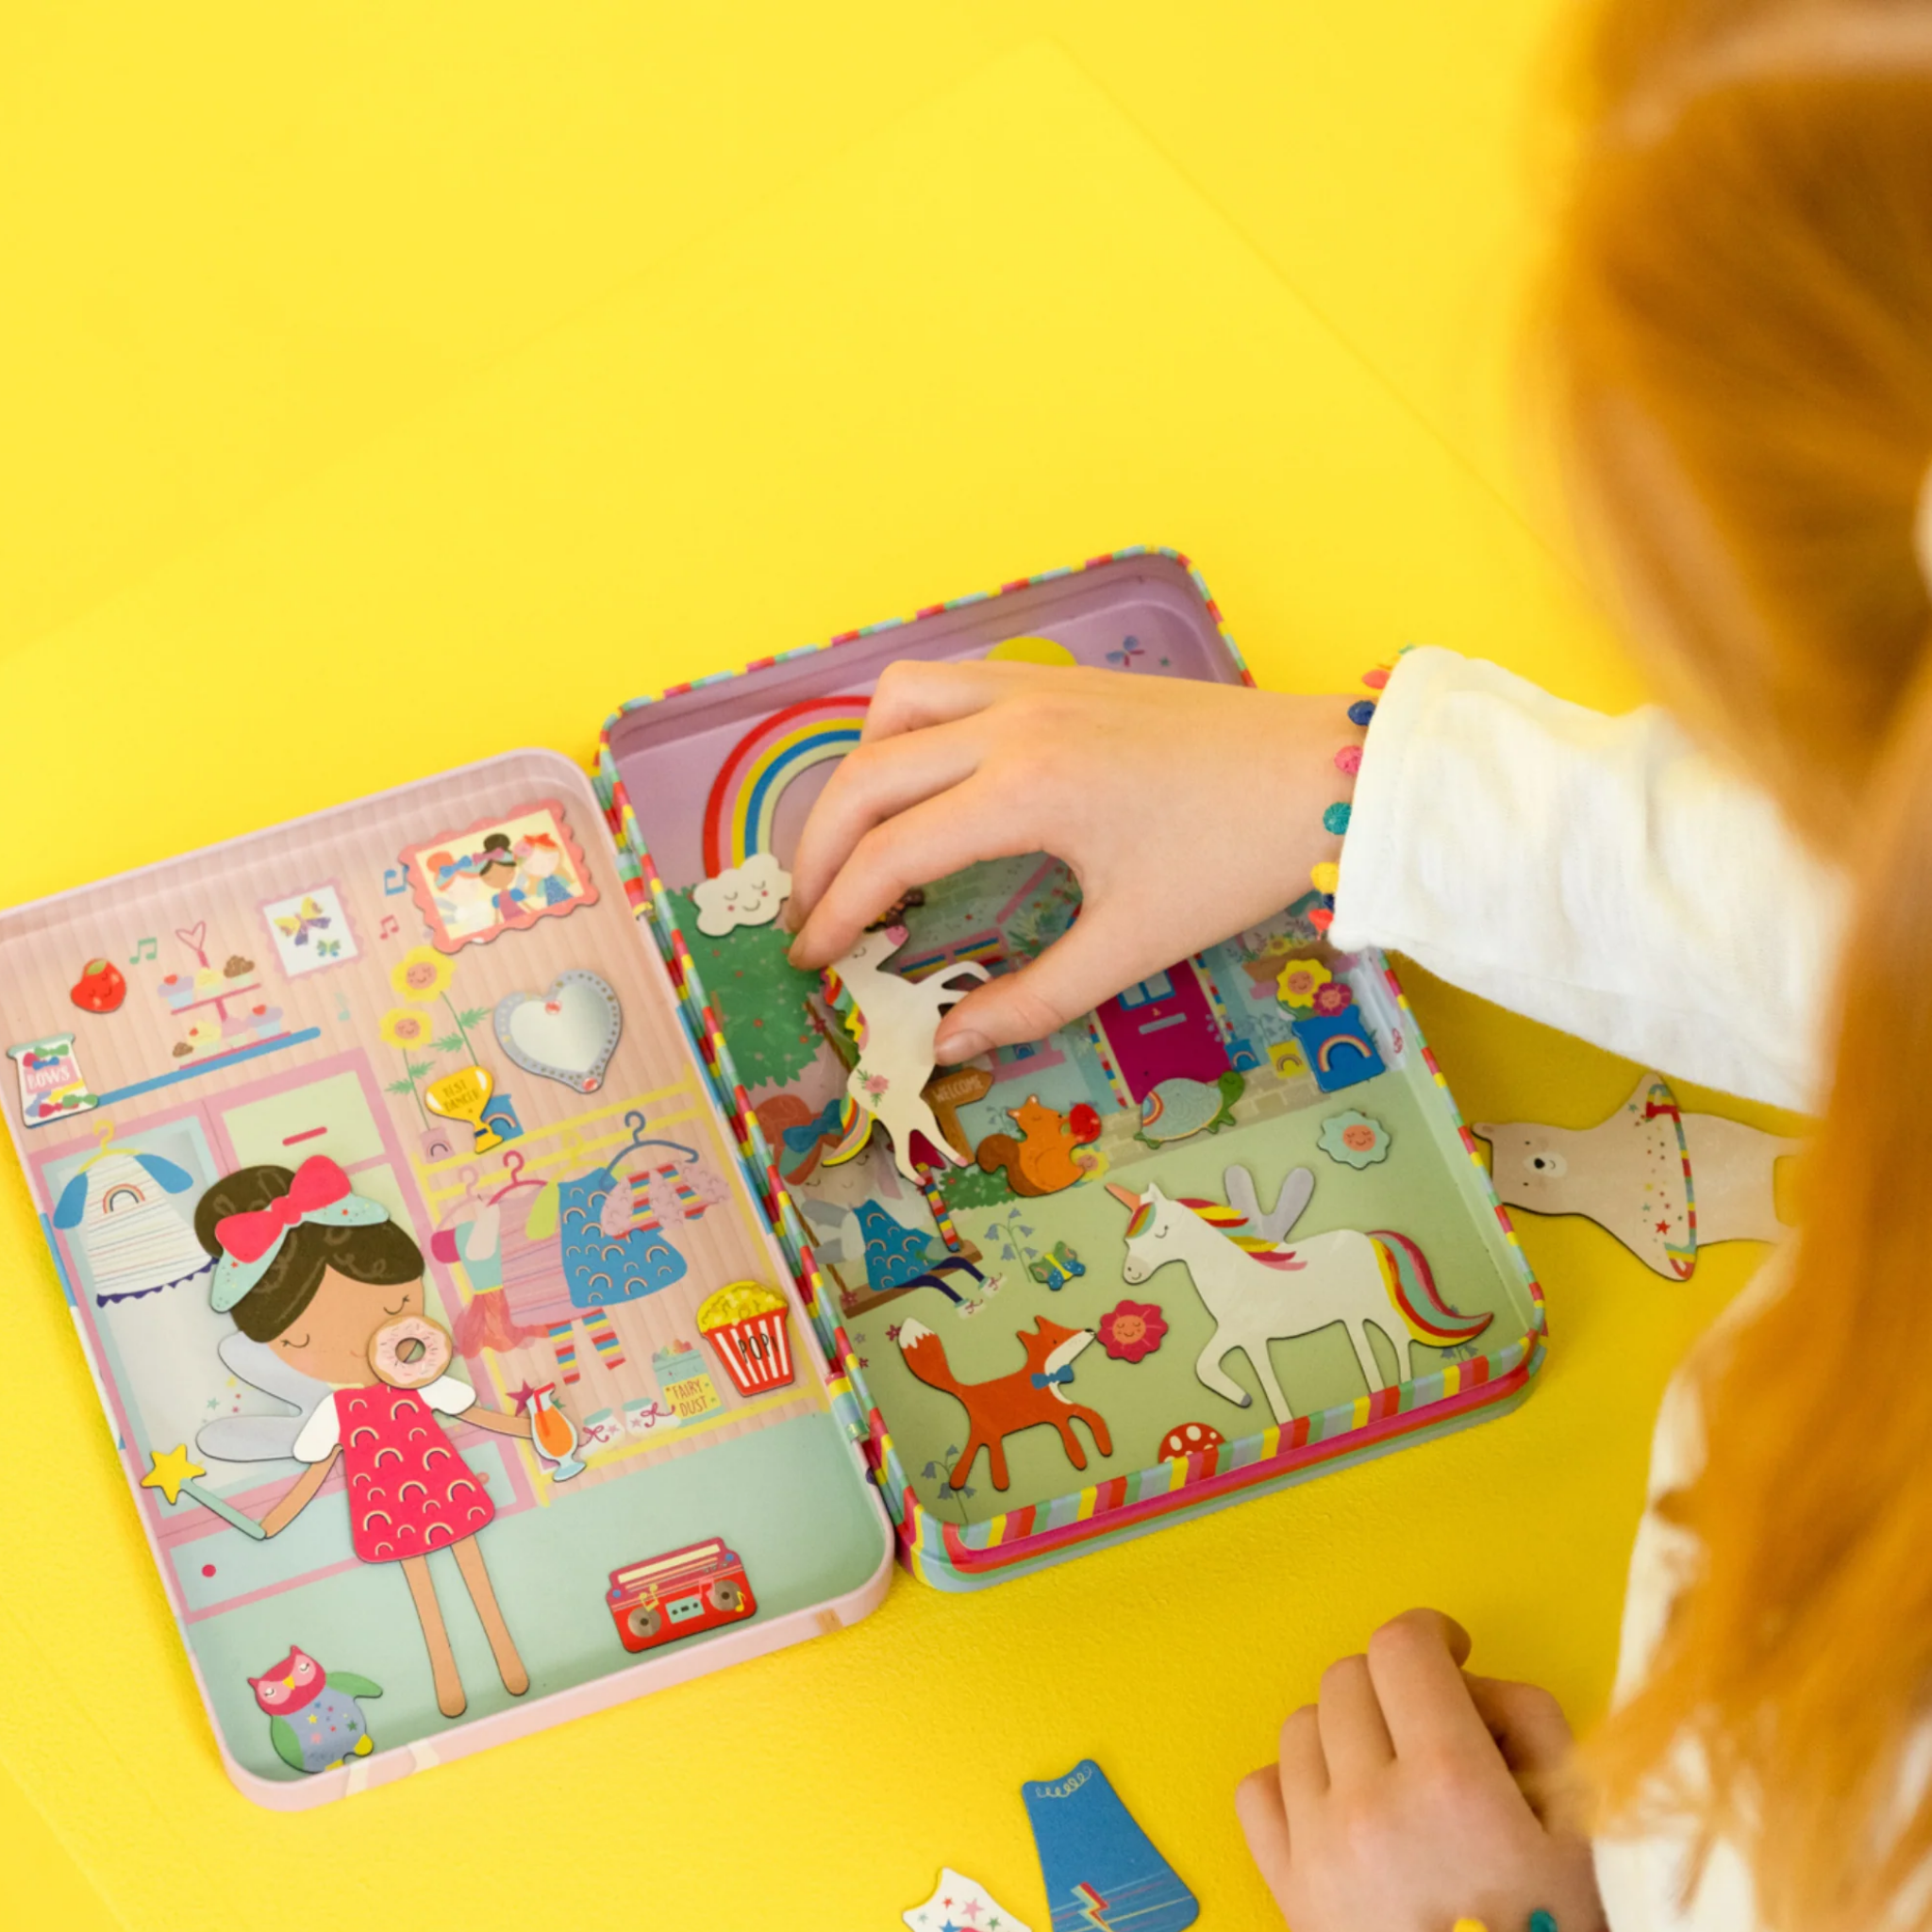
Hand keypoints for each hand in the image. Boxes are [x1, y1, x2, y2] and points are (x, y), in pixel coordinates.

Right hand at [783, 659, 1361, 1061]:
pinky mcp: (1057, 676)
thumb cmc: (1235, 859)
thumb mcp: (1133, 944)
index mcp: (1026, 788)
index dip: (836, 913)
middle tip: (812, 915)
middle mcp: (1011, 721)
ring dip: (858, 771)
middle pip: (865, 775)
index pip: (889, 851)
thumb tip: (950, 1042)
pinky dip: (908, 727)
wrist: (1326, 773)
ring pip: (895, 704)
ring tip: (862, 841)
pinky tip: (928, 781)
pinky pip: (946, 682)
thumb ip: (1031, 998)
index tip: (813, 963)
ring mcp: (1032, 686)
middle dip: (818, 851)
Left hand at [1236, 1609, 1605, 1931]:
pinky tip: (1340, 1809)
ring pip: (1300, 1725)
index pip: (1401, 1646)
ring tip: (1390, 1777)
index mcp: (1452, 1786)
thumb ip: (1530, 1724)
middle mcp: (1372, 1808)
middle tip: (1432, 1726)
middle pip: (1349, 1677)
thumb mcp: (1576, 1829)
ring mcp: (1318, 1850)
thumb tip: (1466, 1683)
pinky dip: (1295, 1785)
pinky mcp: (1287, 1889)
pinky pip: (1259, 1789)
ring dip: (1346, 1733)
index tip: (1449, 1654)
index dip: (1430, 1635)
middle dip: (1394, 1686)